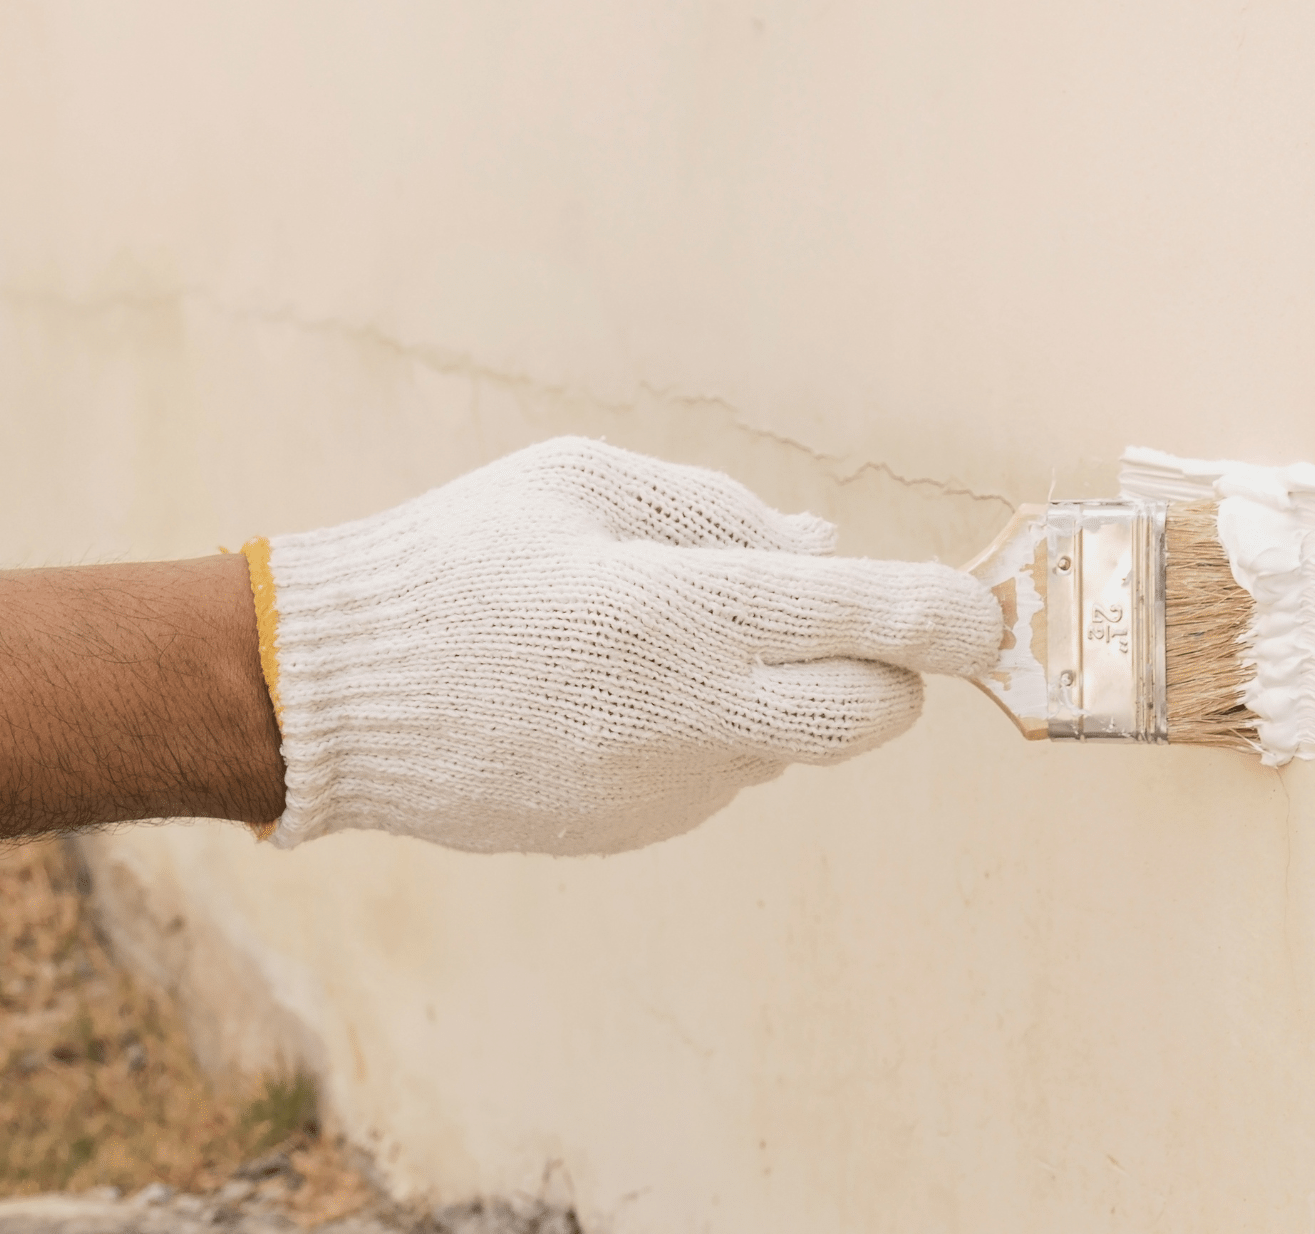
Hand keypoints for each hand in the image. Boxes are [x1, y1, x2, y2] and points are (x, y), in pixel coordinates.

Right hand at [260, 437, 998, 854]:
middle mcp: (691, 714)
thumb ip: (723, 514)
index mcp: (684, 610)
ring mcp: (665, 787)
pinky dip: (711, 729)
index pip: (874, 622)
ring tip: (669, 639)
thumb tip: (825, 545)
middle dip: (891, 673)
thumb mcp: (589, 483)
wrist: (330, 695)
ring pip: (792, 745)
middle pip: (872, 717)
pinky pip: (720, 774)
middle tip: (849, 623)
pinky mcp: (634, 830)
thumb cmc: (463, 556)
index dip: (953, 618)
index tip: (984, 613)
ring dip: (781, 694)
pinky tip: (620, 694)